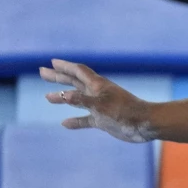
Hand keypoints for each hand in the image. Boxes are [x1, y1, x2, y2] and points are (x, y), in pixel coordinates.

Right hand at [40, 59, 155, 142]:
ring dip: (63, 98)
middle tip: (42, 72)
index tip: (51, 62)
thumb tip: (64, 96)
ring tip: (47, 97)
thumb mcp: (102, 106)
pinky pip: (85, 119)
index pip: (78, 72)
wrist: (145, 125)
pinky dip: (75, 121)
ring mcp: (100, 107)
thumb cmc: (125, 112)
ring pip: (78, 100)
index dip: (64, 66)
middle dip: (59, 77)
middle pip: (74, 82)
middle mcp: (98, 93)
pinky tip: (65, 123)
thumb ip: (83, 101)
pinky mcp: (103, 120)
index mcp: (98, 85)